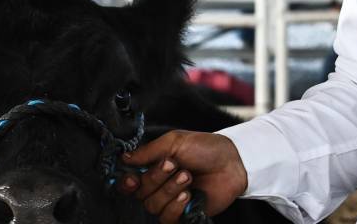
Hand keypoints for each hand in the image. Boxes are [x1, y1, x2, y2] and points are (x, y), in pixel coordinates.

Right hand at [119, 130, 246, 223]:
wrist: (232, 162)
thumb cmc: (205, 148)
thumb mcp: (175, 141)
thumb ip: (148, 151)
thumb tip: (124, 158)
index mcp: (152, 168)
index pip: (128, 182)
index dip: (126, 182)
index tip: (132, 178)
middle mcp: (158, 186)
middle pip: (140, 193)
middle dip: (156, 178)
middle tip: (174, 165)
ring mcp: (170, 201)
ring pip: (153, 206)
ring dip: (169, 190)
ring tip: (188, 176)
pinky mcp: (182, 214)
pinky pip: (167, 218)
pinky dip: (176, 206)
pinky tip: (188, 194)